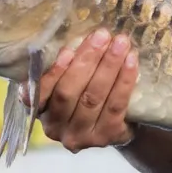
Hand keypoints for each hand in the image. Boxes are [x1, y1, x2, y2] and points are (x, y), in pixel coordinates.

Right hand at [22, 28, 138, 152]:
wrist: (119, 126)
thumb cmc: (86, 96)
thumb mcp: (68, 84)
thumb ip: (66, 68)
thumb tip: (75, 40)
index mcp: (40, 111)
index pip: (41, 92)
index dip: (54, 72)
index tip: (67, 50)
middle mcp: (56, 128)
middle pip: (69, 93)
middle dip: (87, 60)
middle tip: (102, 35)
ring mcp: (81, 136)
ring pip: (93, 97)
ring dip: (108, 66)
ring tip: (120, 43)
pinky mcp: (106, 137)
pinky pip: (116, 105)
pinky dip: (124, 81)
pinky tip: (131, 61)